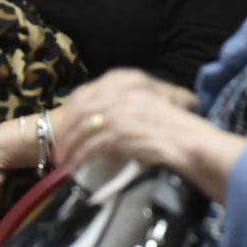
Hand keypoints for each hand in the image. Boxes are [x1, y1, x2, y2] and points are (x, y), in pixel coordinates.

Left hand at [50, 70, 240, 196]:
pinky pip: (89, 146)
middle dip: (65, 131)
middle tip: (59, 147)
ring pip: (80, 129)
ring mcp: (115, 110)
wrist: (187, 139)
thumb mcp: (153, 98)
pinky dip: (79, 157)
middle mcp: (117, 90)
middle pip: (78, 110)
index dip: (72, 110)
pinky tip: (74, 167)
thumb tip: (109, 111)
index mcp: (126, 78)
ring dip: (69, 147)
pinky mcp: (116, 131)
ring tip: (63, 161)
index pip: (86, 91)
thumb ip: (131, 98)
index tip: (66, 125)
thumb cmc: (177, 122)